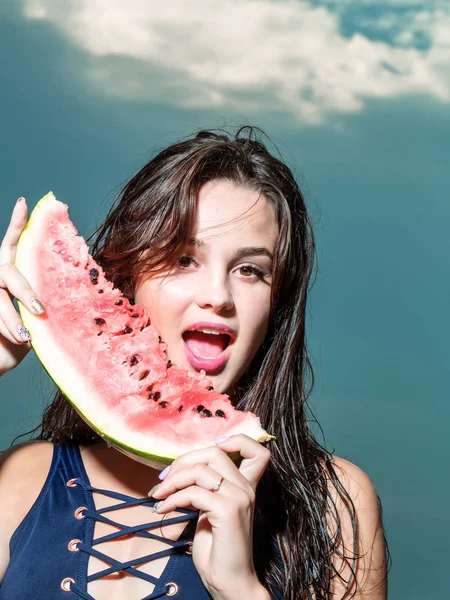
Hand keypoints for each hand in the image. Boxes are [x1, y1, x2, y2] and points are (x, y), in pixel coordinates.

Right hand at [0, 198, 44, 374]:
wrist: (1, 360)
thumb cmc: (27, 337)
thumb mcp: (43, 315)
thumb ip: (49, 297)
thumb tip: (80, 282)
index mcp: (11, 274)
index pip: (12, 245)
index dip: (16, 225)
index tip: (25, 203)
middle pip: (7, 273)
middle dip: (24, 291)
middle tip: (40, 309)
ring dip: (13, 319)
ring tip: (28, 337)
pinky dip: (9, 330)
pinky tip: (23, 341)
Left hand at [150, 434, 270, 599]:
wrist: (229, 582)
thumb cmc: (217, 549)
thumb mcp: (210, 510)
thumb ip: (206, 488)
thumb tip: (180, 470)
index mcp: (246, 486)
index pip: (256, 450)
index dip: (235, 440)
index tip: (204, 455)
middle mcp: (246, 488)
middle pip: (214, 451)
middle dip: (183, 460)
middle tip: (164, 478)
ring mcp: (239, 498)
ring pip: (201, 469)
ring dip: (173, 480)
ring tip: (158, 495)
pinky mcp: (228, 511)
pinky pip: (193, 493)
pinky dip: (172, 499)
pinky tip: (162, 510)